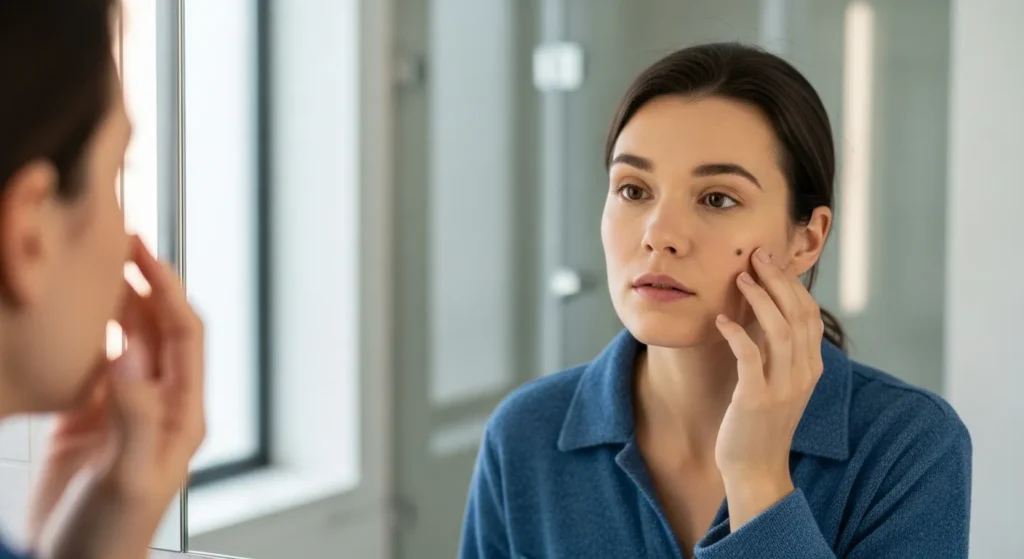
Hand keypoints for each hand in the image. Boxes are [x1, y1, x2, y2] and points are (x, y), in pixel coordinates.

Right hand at [30, 236, 205, 558]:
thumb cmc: (110, 535)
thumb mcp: (126, 475)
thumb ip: (134, 413)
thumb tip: (131, 350)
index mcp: (183, 413)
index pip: (185, 334)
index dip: (168, 288)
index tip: (143, 252)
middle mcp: (161, 404)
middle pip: (160, 328)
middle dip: (144, 283)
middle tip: (117, 241)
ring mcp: (128, 408)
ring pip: (129, 339)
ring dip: (117, 303)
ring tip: (94, 267)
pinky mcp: (93, 418)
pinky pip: (96, 362)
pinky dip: (88, 334)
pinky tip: (72, 317)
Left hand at [713, 247, 824, 529]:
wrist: (755, 469)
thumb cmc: (759, 423)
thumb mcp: (777, 382)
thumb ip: (777, 351)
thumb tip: (765, 311)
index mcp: (810, 367)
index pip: (810, 314)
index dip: (792, 284)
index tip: (771, 260)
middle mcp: (803, 374)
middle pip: (798, 315)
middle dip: (778, 280)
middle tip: (757, 254)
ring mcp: (782, 388)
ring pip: (779, 331)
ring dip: (759, 299)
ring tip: (741, 277)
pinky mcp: (756, 400)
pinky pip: (749, 358)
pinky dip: (737, 334)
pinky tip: (721, 321)